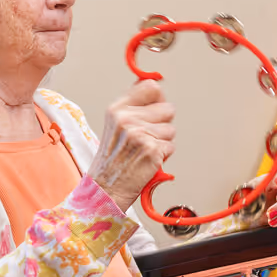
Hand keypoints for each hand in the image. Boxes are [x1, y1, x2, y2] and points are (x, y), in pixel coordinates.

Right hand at [88, 78, 175, 210]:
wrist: (105, 189)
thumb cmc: (113, 160)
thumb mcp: (115, 126)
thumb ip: (134, 107)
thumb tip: (156, 89)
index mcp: (117, 109)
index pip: (151, 87)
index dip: (158, 98)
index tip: (155, 108)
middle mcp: (127, 119)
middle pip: (167, 108)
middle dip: (162, 124)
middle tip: (146, 137)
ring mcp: (139, 134)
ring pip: (171, 129)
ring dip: (163, 142)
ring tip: (144, 150)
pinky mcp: (151, 149)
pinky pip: (171, 146)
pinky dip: (163, 155)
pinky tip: (147, 160)